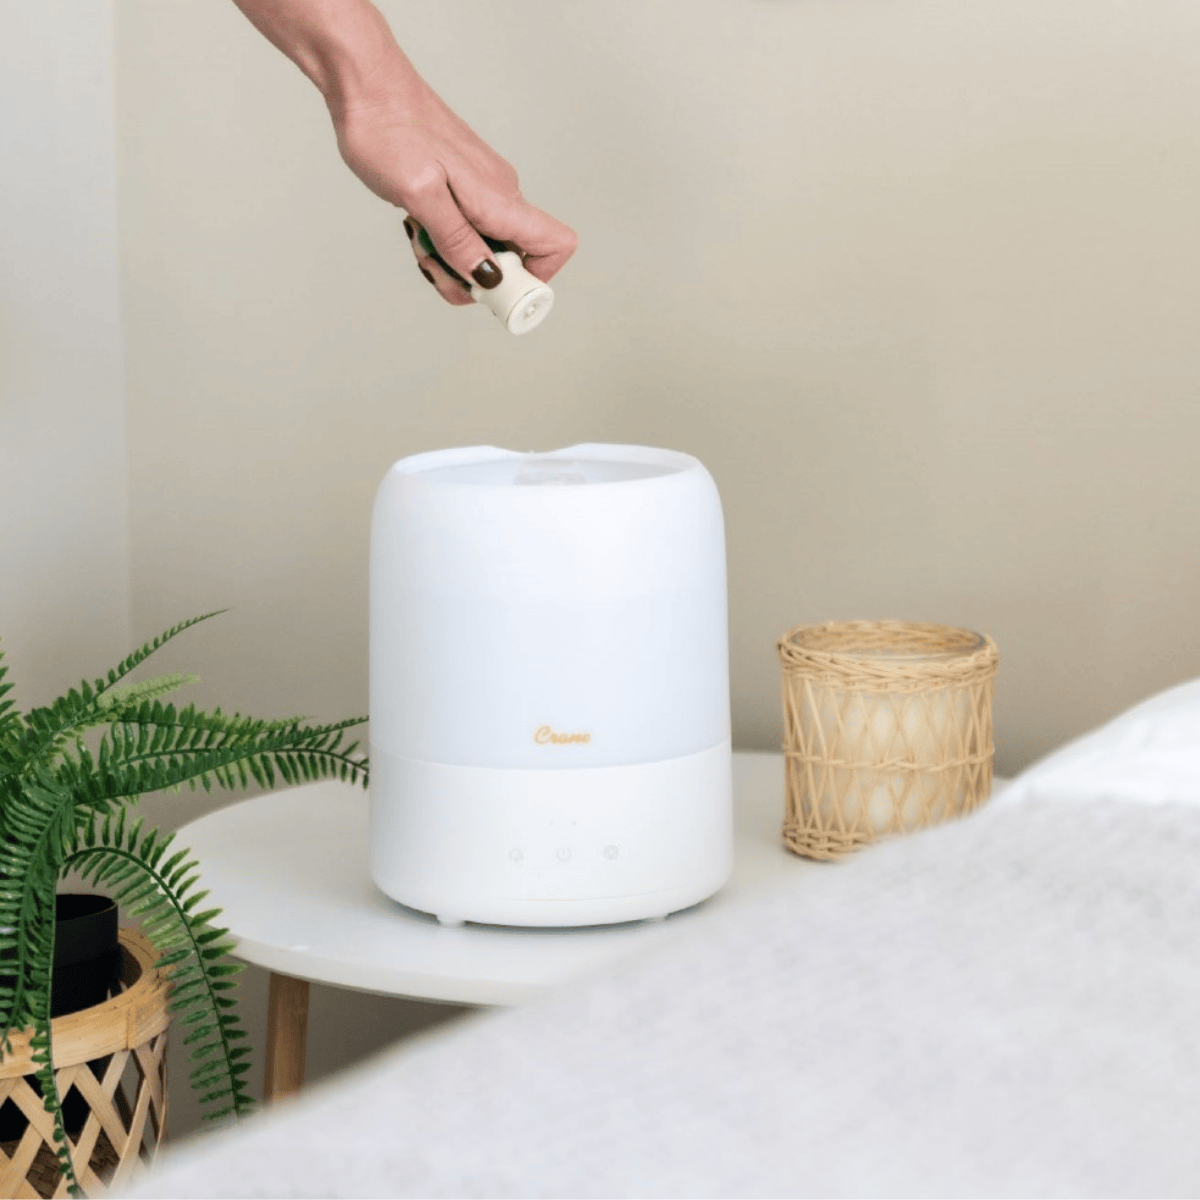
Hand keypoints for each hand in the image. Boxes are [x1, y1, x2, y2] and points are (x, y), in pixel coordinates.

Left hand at [333, 65, 576, 306]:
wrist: (365, 86)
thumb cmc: (388, 129)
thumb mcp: (419, 195)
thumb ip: (458, 239)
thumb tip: (490, 277)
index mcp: (498, 198)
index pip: (554, 245)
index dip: (534, 280)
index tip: (493, 292)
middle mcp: (499, 196)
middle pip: (513, 262)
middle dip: (474, 278)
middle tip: (435, 263)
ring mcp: (482, 192)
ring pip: (483, 249)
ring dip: (451, 260)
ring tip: (418, 237)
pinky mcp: (462, 189)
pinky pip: (466, 231)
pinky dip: (442, 240)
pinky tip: (416, 223)